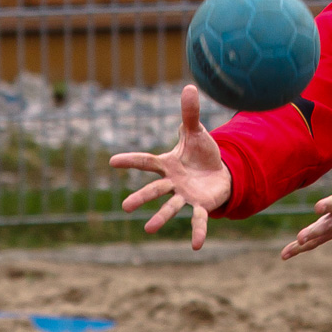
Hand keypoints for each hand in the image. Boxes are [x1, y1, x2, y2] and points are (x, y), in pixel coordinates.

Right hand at [109, 84, 233, 249]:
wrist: (219, 173)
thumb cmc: (202, 154)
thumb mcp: (196, 132)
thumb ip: (190, 113)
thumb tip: (189, 86)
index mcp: (168, 164)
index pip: (147, 161)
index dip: (131, 161)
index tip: (112, 161)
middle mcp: (173, 182)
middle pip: (155, 189)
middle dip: (141, 197)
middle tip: (126, 206)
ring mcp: (185, 195)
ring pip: (171, 207)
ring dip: (160, 218)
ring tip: (149, 228)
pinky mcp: (200, 205)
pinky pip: (198, 219)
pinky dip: (198, 231)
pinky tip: (196, 245)